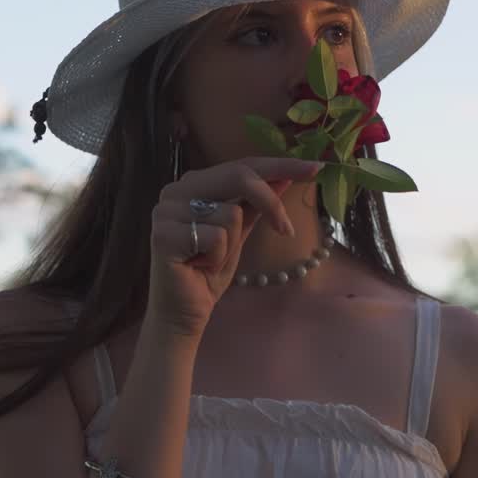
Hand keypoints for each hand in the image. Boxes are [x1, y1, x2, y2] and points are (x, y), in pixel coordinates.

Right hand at [146, 156, 324, 337]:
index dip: (279, 165)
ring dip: (231, 244)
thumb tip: (284, 178)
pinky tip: (199, 267)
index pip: (241, 165)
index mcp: (193, 184)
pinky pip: (216, 237)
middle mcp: (176, 190)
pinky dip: (218, 258)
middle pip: (238, 176)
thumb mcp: (239, 232)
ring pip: (230, 213)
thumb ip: (256, 204)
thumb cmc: (209, 272)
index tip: (315, 168)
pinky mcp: (163, 234)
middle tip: (284, 229)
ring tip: (211, 260)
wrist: (184, 312)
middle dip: (269, 203)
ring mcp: (166, 210)